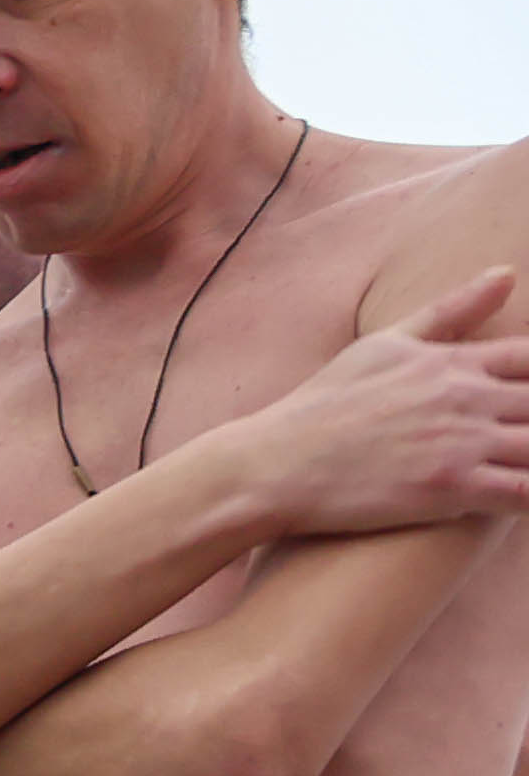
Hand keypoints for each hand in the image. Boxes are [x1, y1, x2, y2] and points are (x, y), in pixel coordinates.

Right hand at [227, 265, 528, 540]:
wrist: (273, 466)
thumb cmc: (321, 407)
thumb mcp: (385, 344)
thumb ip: (450, 311)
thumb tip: (508, 273)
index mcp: (454, 362)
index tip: (524, 399)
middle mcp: (467, 397)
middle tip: (521, 431)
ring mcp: (461, 442)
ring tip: (522, 461)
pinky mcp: (449, 488)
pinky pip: (522, 491)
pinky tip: (528, 501)